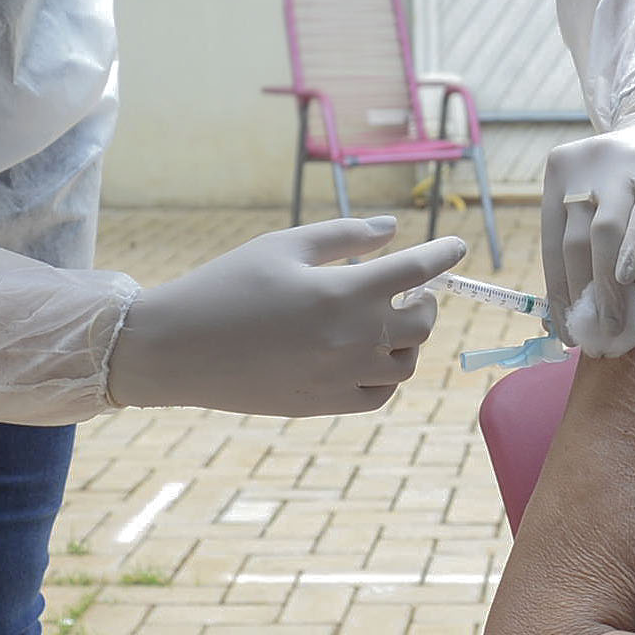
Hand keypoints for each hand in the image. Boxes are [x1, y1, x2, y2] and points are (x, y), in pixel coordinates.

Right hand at [105, 217, 465, 415]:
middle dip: (426, 301)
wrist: (177, 349)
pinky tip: (370, 354)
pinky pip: (378, 394)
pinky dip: (386, 374)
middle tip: (411, 290)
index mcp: (343, 293)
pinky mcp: (323, 403)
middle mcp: (351, 339)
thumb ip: (345, 236)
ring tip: (388, 320)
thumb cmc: (226, 285)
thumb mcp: (284, 246)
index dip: (442, 255)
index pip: (416, 271)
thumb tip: (393, 231)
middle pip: (422, 323)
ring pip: (405, 363)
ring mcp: (340, 377)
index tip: (457, 247)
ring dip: (408, 339)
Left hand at [539, 88, 634, 358]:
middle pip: (574, 243)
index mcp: (559, 174)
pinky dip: (632, 249)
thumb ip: (582, 238)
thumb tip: (567, 312)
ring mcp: (622, 168)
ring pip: (603, 233)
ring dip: (606, 286)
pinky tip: (627, 279)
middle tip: (595, 335)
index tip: (566, 331)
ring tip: (615, 322)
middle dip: (583, 296)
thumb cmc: (629, 178)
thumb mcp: (597, 195)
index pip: (551, 244)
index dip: (557, 293)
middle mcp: (584, 168)